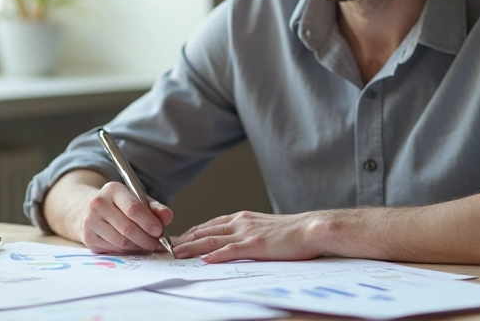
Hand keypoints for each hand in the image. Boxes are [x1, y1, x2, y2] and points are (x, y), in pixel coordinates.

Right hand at [78, 181, 173, 253]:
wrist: (91, 209)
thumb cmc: (120, 205)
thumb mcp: (138, 199)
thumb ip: (155, 207)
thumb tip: (167, 216)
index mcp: (113, 189)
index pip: (133, 208)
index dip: (148, 222)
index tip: (159, 231)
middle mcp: (98, 204)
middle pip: (128, 228)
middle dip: (147, 239)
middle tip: (157, 244)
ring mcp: (90, 222)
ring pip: (121, 242)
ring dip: (139, 247)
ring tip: (147, 245)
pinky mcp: (88, 238)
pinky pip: (114, 250)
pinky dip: (128, 251)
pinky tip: (134, 247)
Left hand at [172, 211, 325, 262]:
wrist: (312, 228)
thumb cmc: (294, 232)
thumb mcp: (266, 229)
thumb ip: (249, 233)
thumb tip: (237, 244)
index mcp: (244, 218)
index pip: (211, 225)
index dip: (192, 232)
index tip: (177, 239)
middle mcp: (242, 222)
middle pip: (205, 231)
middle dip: (185, 239)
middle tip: (167, 247)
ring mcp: (247, 233)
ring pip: (212, 240)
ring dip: (192, 247)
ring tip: (175, 253)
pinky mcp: (256, 245)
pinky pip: (230, 250)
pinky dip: (215, 255)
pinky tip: (204, 260)